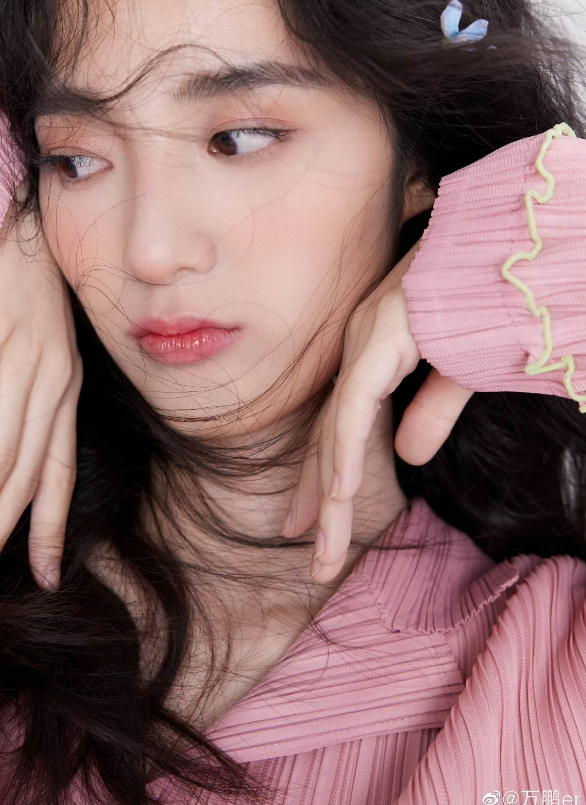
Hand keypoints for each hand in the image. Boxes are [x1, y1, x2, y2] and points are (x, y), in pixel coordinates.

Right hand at [0, 199, 80, 594]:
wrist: (15, 229)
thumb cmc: (26, 297)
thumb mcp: (46, 355)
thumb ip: (32, 406)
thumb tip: (2, 466)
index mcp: (67, 392)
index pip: (60, 473)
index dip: (52, 528)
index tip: (46, 578)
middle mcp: (51, 385)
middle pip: (23, 477)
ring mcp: (20, 365)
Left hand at [282, 238, 473, 581]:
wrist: (497, 247)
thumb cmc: (481, 297)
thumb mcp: (459, 370)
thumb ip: (433, 410)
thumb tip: (409, 455)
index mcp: (371, 356)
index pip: (337, 431)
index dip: (322, 480)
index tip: (308, 525)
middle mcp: (357, 351)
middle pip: (328, 440)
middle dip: (318, 504)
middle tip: (309, 558)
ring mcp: (365, 343)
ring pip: (336, 434)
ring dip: (329, 497)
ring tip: (320, 551)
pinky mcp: (380, 339)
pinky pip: (357, 406)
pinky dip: (345, 451)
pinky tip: (338, 493)